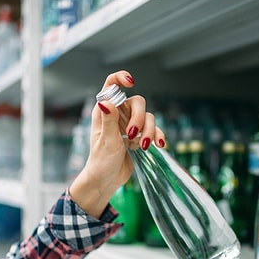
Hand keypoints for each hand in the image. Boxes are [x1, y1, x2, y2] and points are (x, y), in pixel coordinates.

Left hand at [68, 71, 165, 217]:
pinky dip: (158, 136)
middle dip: (139, 118)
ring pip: (148, 117)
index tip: (130, 82)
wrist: (107, 180)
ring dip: (149, 131)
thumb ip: (109, 121)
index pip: (111, 85)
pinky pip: (155, 130)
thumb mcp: (105, 141)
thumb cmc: (101, 161)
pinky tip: (158, 145)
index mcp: (105, 111)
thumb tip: (105, 102)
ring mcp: (130, 125)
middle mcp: (118, 114)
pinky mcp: (140, 136)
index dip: (121, 78)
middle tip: (133, 135)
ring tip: (142, 147)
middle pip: (137, 102)